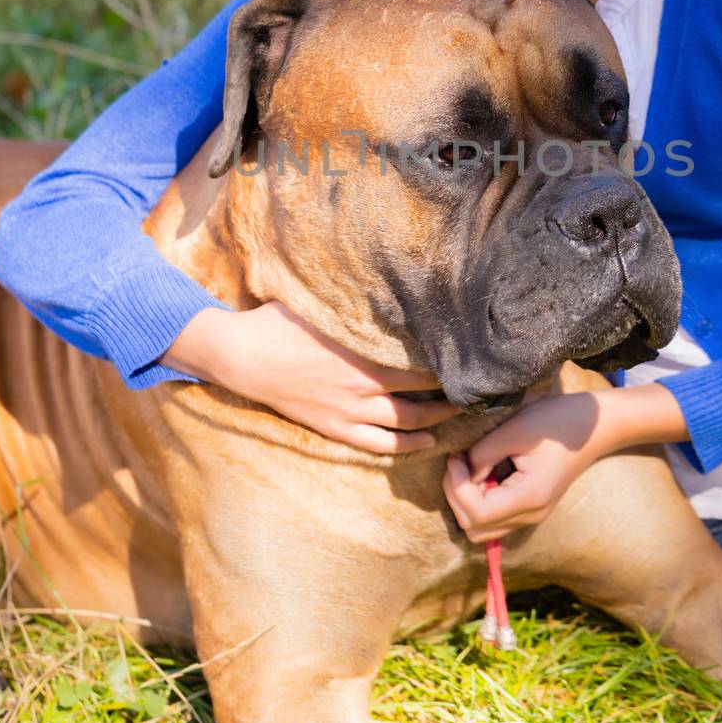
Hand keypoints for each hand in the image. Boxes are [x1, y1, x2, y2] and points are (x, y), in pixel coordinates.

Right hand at [165, 302, 462, 454]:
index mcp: (365, 352)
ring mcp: (350, 411)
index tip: (473, 353)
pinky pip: (379, 445)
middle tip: (478, 384)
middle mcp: (364, 385)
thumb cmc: (281, 322)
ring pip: (408, 422)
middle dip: (454, 390)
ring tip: (461, 411)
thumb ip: (356, 299)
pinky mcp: (335, 428)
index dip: (450, 359)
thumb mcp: (323, 302)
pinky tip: (428, 442)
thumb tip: (386, 277)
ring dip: (438, 418)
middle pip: (424, 393)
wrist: (243, 357)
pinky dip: (407, 445)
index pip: (423, 359)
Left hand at [443, 379, 688, 541]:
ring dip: (465, 502)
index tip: (455, 457)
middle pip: (473, 528)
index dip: (456, 487)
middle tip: (458, 462)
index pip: (476, 513)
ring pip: (481, 529)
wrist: (593, 427)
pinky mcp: (530, 510)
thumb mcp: (515, 430)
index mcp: (529, 497)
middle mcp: (530, 515)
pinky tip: (483, 475)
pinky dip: (478, 503)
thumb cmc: (556, 422)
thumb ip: (483, 454)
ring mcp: (532, 516)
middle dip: (456, 496)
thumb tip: (462, 471)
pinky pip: (493, 521)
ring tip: (469, 469)